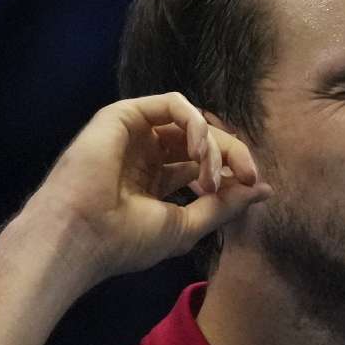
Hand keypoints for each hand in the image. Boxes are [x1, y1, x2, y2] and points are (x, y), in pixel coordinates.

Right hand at [22, 92, 270, 282]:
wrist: (80, 237)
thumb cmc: (125, 240)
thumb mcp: (188, 225)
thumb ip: (225, 204)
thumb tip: (265, 189)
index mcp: (156, 179)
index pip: (205, 162)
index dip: (234, 168)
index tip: (253, 185)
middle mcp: (145, 153)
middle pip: (204, 138)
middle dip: (231, 154)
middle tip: (246, 177)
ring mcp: (134, 133)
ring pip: (193, 121)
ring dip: (214, 145)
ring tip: (211, 176)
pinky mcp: (123, 115)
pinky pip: (174, 104)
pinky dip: (196, 123)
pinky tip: (199, 151)